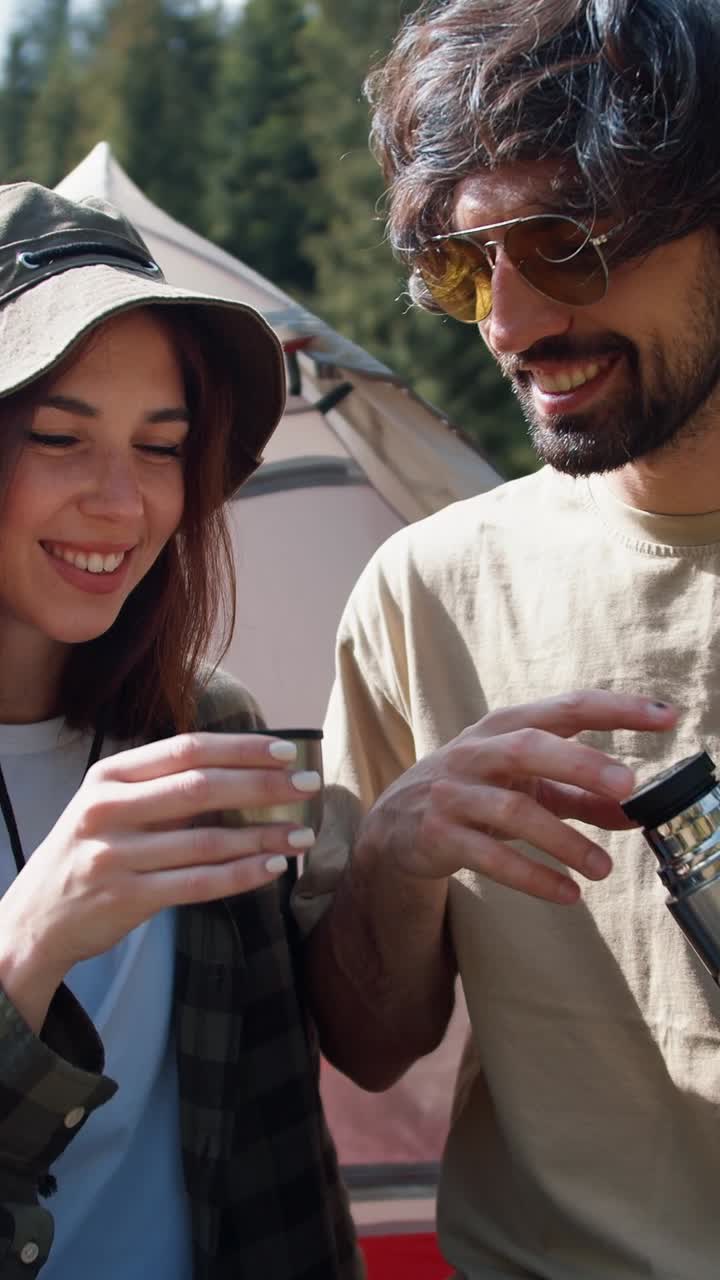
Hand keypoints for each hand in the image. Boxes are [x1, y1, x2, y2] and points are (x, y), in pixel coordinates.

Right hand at [0, 731, 320, 984]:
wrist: (35, 919)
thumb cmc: (89, 852)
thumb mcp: (111, 806)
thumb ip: (163, 787)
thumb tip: (246, 772)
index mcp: (110, 775)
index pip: (188, 750)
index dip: (242, 748)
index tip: (288, 751)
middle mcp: (108, 809)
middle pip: (201, 787)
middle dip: (263, 785)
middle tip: (309, 785)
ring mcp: (114, 854)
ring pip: (206, 839)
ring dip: (263, 836)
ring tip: (303, 835)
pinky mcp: (125, 898)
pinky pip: (196, 884)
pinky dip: (240, 875)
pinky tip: (272, 869)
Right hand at [364, 691, 677, 904]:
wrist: (394, 827)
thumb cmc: (472, 792)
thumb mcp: (526, 785)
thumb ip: (580, 796)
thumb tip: (637, 812)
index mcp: (504, 728)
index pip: (566, 707)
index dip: (616, 710)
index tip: (666, 717)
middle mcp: (477, 752)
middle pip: (530, 747)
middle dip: (582, 763)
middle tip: (629, 786)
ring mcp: (454, 793)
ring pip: (513, 810)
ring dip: (564, 840)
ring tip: (604, 869)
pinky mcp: (438, 835)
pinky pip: (489, 857)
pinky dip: (532, 876)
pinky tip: (567, 893)